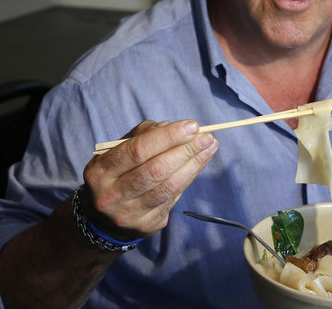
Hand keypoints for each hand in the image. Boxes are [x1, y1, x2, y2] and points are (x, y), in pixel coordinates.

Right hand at [82, 120, 217, 241]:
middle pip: (156, 170)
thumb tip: (177, 128)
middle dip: (186, 151)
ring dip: (194, 165)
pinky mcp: (147, 225)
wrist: (104, 217)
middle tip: (207, 137)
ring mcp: (129, 214)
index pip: (138, 150)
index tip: (192, 126)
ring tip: (210, 147)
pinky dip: (188, 178)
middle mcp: (111, 196)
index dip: (168, 137)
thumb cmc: (118, 172)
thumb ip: (145, 135)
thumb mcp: (119, 150)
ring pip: (168, 187)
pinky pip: (173, 198)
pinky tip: (198, 164)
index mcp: (100, 172)